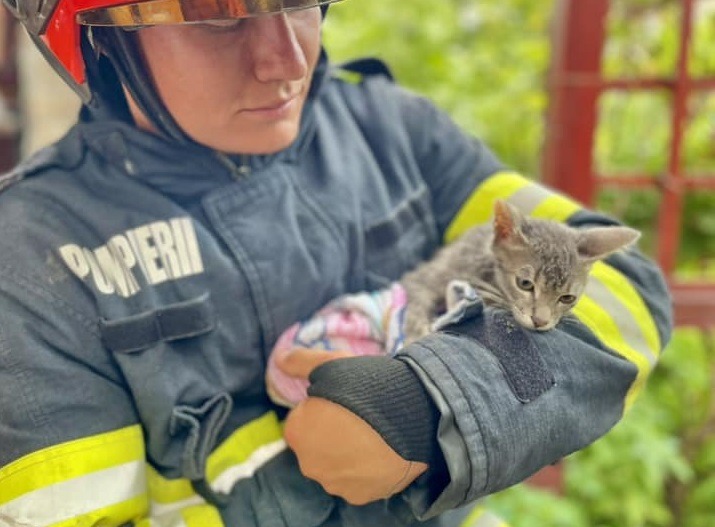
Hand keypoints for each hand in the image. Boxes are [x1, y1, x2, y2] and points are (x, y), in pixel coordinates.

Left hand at [277, 348, 426, 504]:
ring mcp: (335, 483)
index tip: (345, 398)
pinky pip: (359, 480)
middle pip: (317, 444)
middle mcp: (309, 464)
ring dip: (350, 453)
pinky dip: (368, 469)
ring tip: (376, 432)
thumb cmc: (367, 387)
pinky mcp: (361, 495)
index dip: (324, 405)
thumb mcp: (331, 363)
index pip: (304, 417)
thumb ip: (299, 362)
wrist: (414, 415)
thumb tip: (278, 360)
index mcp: (297, 432)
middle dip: (333, 432)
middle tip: (361, 414)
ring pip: (338, 465)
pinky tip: (383, 451)